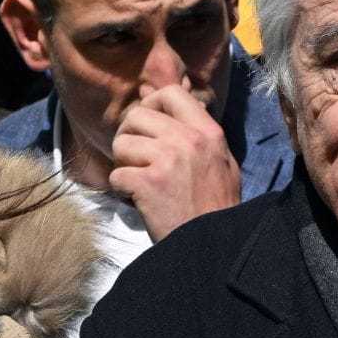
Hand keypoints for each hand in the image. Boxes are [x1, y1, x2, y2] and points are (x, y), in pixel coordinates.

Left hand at [109, 84, 242, 241]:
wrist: (215, 245)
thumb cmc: (217, 206)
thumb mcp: (221, 161)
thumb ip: (198, 135)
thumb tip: (168, 112)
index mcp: (208, 132)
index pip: (171, 93)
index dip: (151, 104)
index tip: (148, 125)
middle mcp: (188, 139)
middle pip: (137, 116)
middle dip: (129, 136)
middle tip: (135, 158)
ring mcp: (168, 159)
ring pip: (122, 143)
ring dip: (124, 164)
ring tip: (139, 181)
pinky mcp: (148, 182)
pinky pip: (116, 174)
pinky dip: (121, 189)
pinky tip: (137, 199)